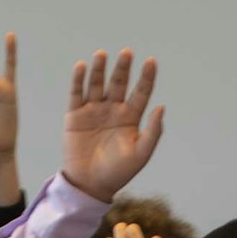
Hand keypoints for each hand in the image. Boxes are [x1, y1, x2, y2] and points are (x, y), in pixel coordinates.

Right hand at [60, 50, 163, 200]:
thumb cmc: (118, 172)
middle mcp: (113, 110)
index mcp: (131, 117)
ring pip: (97, 84)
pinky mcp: (75, 116)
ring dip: (100, 69)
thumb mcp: (141, 154)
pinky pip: (76, 94)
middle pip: (119, 83)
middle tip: (127, 53)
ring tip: (102, 54)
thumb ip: (153, 131)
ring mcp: (93, 111)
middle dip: (123, 68)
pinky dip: (78, 80)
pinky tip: (81, 66)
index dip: (146, 77)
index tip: (151, 61)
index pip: (141, 92)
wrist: (90, 185)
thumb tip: (162, 106)